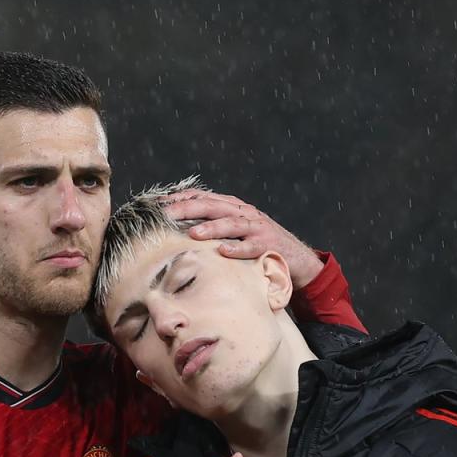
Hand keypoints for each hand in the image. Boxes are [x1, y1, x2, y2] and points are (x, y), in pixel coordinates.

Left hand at [163, 189, 323, 288]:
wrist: (297, 259)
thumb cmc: (260, 246)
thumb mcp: (236, 231)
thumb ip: (214, 226)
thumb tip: (181, 229)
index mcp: (234, 207)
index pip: (203, 197)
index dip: (181, 198)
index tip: (158, 203)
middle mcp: (244, 213)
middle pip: (213, 206)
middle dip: (188, 208)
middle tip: (167, 214)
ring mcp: (257, 228)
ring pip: (232, 224)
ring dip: (211, 228)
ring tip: (192, 233)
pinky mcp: (268, 246)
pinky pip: (251, 247)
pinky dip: (237, 248)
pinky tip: (223, 251)